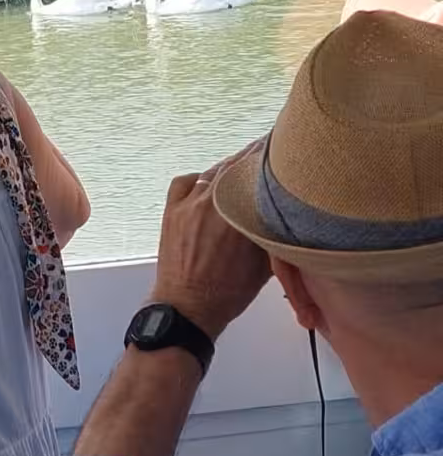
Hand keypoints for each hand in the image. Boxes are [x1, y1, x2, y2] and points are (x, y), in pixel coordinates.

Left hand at [148, 141, 270, 340]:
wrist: (189, 306)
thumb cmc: (229, 291)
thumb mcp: (265, 263)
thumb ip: (272, 232)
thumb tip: (283, 212)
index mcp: (240, 214)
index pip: (259, 174)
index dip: (270, 160)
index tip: (280, 149)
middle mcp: (214, 202)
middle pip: (236, 167)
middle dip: (252, 160)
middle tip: (266, 154)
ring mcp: (190, 203)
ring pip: (213, 173)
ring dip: (228, 169)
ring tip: (242, 169)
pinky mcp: (172, 209)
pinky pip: (187, 181)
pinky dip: (200, 179)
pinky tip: (209, 184)